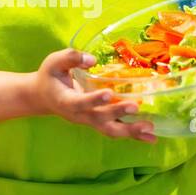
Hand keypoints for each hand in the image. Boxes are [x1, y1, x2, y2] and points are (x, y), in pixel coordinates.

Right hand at [25, 48, 157, 142]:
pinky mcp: (98, 122)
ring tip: (149, 128)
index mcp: (65, 101)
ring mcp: (89, 121)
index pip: (79, 102)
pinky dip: (134, 135)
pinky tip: (151, 137)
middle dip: (117, 114)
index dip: (93, 99)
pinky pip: (117, 130)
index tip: (107, 93)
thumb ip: (70, 57)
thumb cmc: (50, 77)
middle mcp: (79, 115)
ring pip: (110, 130)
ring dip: (130, 130)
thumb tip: (91, 59)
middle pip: (99, 119)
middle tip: (135, 106)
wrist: (44, 97)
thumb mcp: (54, 62)